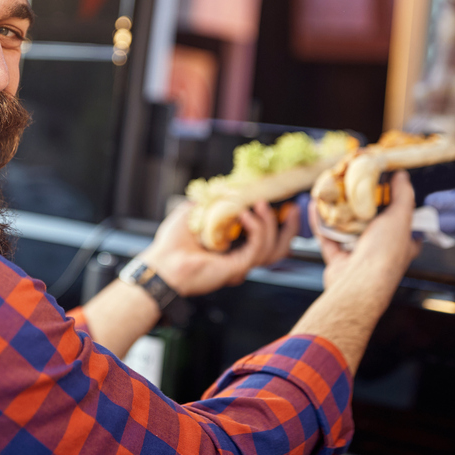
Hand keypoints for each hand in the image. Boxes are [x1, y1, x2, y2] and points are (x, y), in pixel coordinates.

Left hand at [138, 200, 297, 297]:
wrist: (162, 262)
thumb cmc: (173, 242)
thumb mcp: (194, 212)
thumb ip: (212, 200)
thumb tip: (225, 186)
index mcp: (235, 248)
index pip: (267, 238)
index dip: (279, 223)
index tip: (284, 202)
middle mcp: (242, 259)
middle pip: (280, 248)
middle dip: (290, 227)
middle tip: (292, 207)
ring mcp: (241, 265)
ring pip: (274, 249)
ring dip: (272, 224)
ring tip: (261, 204)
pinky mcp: (237, 268)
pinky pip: (257, 248)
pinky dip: (256, 229)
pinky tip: (245, 214)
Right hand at [311, 171, 419, 289]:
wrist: (358, 283)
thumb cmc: (385, 253)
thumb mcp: (400, 217)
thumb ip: (403, 195)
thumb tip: (402, 175)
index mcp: (402, 244)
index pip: (405, 224)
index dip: (399, 207)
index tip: (389, 189)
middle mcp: (381, 251)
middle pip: (372, 223)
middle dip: (361, 206)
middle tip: (353, 185)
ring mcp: (358, 256)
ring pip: (346, 230)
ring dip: (338, 212)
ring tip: (331, 192)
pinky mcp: (337, 260)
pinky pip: (327, 238)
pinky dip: (319, 223)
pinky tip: (314, 206)